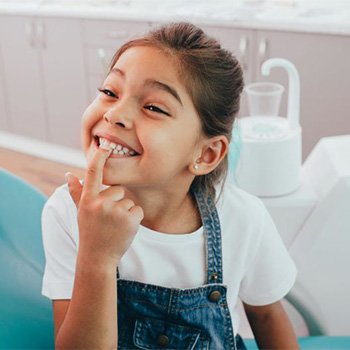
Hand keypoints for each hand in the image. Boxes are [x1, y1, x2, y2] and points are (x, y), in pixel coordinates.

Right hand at [65, 146, 143, 264]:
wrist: (97, 257)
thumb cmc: (89, 231)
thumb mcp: (81, 212)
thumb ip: (76, 192)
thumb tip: (68, 174)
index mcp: (88, 200)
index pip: (93, 173)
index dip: (99, 158)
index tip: (105, 146)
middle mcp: (100, 203)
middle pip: (118, 189)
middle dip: (117, 202)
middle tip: (108, 219)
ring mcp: (115, 211)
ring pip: (129, 201)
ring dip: (125, 212)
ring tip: (114, 226)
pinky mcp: (130, 219)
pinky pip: (138, 210)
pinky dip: (134, 219)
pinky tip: (124, 229)